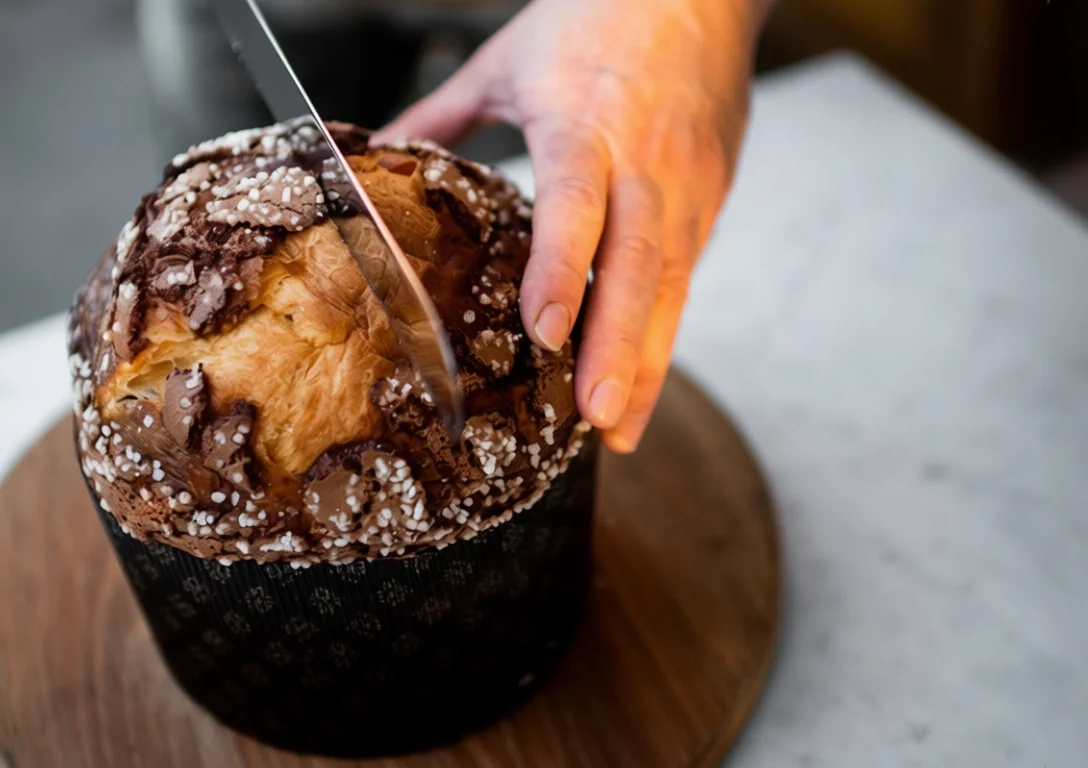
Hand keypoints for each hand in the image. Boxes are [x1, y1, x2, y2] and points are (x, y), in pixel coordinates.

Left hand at [375, 0, 767, 451]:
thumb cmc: (600, 17)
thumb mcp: (508, 60)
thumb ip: (442, 115)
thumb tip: (377, 154)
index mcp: (585, 121)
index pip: (574, 204)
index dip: (561, 271)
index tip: (544, 333)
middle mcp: (645, 162)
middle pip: (637, 264)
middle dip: (619, 347)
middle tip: (595, 417)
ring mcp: (687, 185)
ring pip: (671, 285)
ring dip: (647, 361)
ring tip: (619, 428)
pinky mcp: (710, 199)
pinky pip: (686, 276)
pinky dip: (663, 332)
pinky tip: (639, 380)